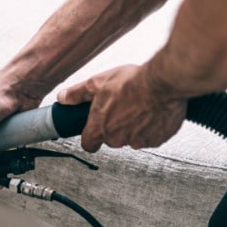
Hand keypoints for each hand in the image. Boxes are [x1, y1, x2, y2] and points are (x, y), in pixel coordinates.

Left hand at [58, 64, 185, 152]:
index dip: (90, 138)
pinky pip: (151, 136)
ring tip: (139, 106)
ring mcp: (138, 141)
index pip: (88, 144)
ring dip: (134, 126)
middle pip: (111, 138)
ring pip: (132, 137)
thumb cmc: (132, 83)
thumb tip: (63, 98)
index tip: (93, 132)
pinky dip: (151, 126)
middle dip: (115, 126)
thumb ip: (78, 94)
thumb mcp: (98, 83)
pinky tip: (152, 111)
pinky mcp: (157, 139)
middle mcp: (118, 139)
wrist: (163, 83)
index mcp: (100, 128)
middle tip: (121, 107)